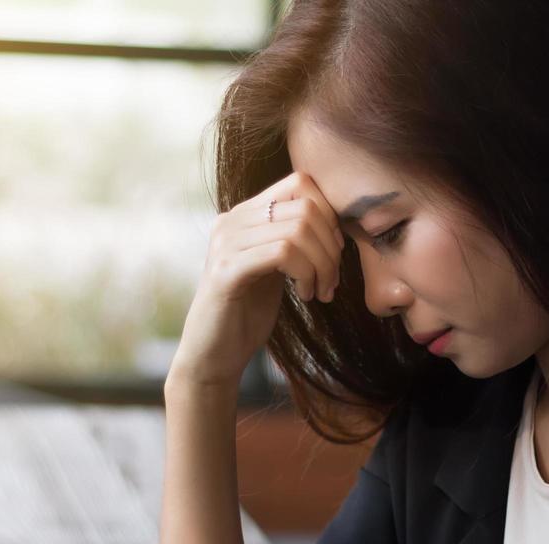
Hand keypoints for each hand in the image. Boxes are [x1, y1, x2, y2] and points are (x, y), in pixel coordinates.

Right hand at [172, 171, 346, 386]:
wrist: (214, 356)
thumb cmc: (248, 313)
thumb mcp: (275, 267)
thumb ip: (293, 239)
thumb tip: (334, 222)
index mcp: (245, 215)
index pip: (300, 183)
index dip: (329, 215)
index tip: (333, 253)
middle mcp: (231, 221)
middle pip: (305, 207)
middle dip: (331, 247)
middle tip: (331, 281)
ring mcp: (226, 243)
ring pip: (298, 230)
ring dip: (322, 265)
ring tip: (320, 292)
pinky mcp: (226, 270)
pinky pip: (282, 253)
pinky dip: (305, 274)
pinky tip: (305, 296)